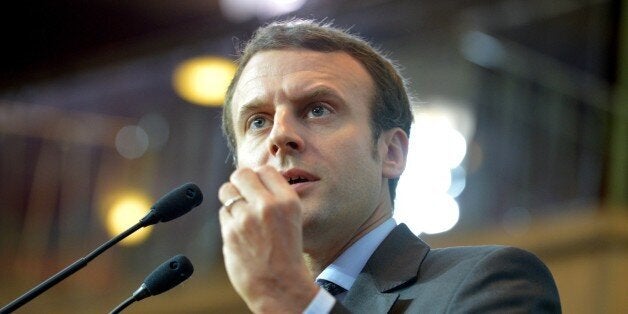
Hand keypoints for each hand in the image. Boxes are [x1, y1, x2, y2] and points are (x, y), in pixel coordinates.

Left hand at [218, 165, 318, 312]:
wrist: (279, 286)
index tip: (257, 185)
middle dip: (239, 181)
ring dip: (231, 199)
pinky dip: (229, 220)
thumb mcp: (293, 219)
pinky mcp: (230, 233)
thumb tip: (252, 178)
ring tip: (241, 213)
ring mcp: (246, 219)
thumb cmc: (286, 253)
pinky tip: (240, 232)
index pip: (265, 170)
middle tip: (243, 193)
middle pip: (241, 174)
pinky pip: (223, 213)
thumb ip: (275, 197)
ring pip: (227, 191)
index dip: (258, 177)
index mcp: (287, 202)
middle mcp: (267, 206)